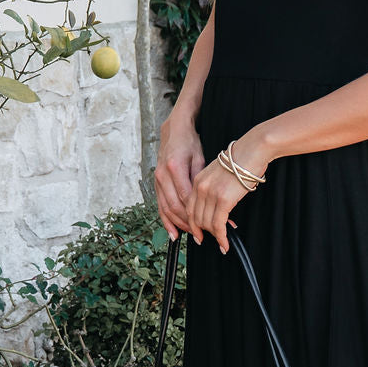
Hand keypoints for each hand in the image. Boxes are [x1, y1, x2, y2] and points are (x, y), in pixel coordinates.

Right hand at [154, 113, 206, 240]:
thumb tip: (205, 199)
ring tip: (191, 235)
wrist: (174, 131)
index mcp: (175, 167)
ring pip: (166, 209)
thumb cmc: (189, 143)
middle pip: (175, 206)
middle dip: (188, 223)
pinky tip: (173, 233)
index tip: (210, 222)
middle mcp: (163, 175)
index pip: (185, 197)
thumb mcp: (199, 157)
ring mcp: (157, 180)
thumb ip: (199, 177)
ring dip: (178, 224)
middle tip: (202, 234)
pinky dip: (166, 221)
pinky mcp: (157, 184)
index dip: (197, 212)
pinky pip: (160, 206)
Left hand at [185, 133, 268, 253]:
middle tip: (210, 241)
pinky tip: (225, 243)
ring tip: (222, 242)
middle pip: (195, 217)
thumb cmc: (244, 159)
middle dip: (202, 232)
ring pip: (206, 223)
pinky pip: (218, 224)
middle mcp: (201, 187)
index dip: (193, 223)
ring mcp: (211, 193)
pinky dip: (221, 237)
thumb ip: (214, 187)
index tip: (198, 233)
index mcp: (198, 180)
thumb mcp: (221, 172)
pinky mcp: (223, 199)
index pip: (189, 207)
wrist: (254, 149)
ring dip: (214, 236)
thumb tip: (217, 204)